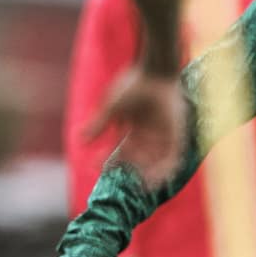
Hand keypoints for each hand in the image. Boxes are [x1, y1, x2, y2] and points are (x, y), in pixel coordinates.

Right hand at [86, 68, 184, 185]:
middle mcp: (148, 133)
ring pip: (154, 160)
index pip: (119, 149)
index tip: (95, 167)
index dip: (108, 160)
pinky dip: (165, 170)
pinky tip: (156, 180)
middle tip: (118, 177)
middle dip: (127, 168)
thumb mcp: (111, 107)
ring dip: (147, 174)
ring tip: (140, 185)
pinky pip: (173, 157)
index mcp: (132, 127)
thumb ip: (98, 124)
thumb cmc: (133, 84)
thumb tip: (79, 140)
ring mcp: (162, 134)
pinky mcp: (176, 134)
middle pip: (137, 158)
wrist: (156, 70)